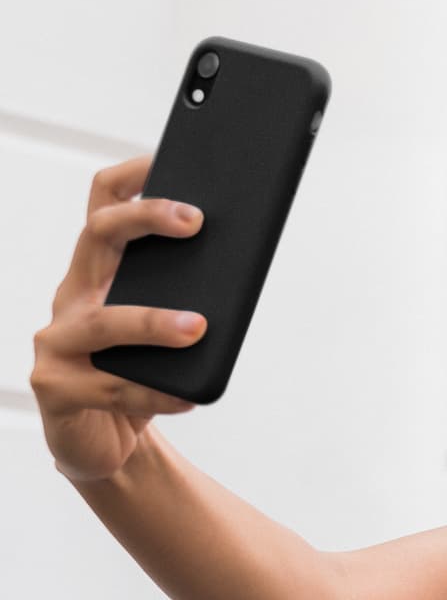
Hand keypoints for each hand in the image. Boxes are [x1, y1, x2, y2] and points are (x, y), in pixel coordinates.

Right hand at [31, 153, 206, 483]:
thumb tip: (237, 268)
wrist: (103, 443)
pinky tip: (186, 396)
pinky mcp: (57, 389)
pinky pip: (109, 388)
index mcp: (97, 273)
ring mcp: (57, 343)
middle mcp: (72, 297)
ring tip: (197, 326)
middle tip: (197, 222)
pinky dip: (152, 393)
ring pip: (103, 321)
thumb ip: (186, 297)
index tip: (168, 156)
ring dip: (152, 321)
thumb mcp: (164, 329)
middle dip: (147, 220)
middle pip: (99, 237)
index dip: (132, 176)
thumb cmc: (139, 376)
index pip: (102, 204)